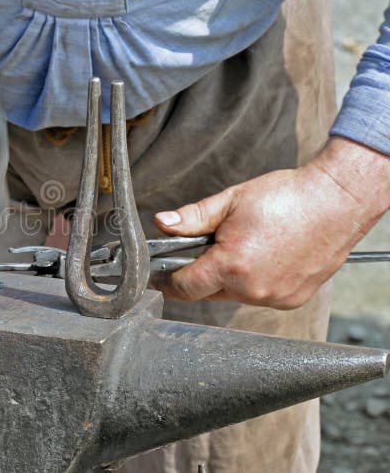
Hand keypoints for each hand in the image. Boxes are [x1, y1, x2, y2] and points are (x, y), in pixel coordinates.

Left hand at [152, 138, 389, 308]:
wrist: (338, 201)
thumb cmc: (287, 197)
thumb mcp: (231, 201)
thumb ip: (192, 218)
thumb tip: (162, 223)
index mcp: (231, 266)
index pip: (183, 288)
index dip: (166, 281)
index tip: (158, 275)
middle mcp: (252, 290)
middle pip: (207, 292)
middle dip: (201, 272)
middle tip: (209, 245)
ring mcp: (274, 298)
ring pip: (233, 295)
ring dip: (229, 277)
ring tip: (245, 246)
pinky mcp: (291, 300)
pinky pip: (259, 296)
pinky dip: (254, 281)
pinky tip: (266, 256)